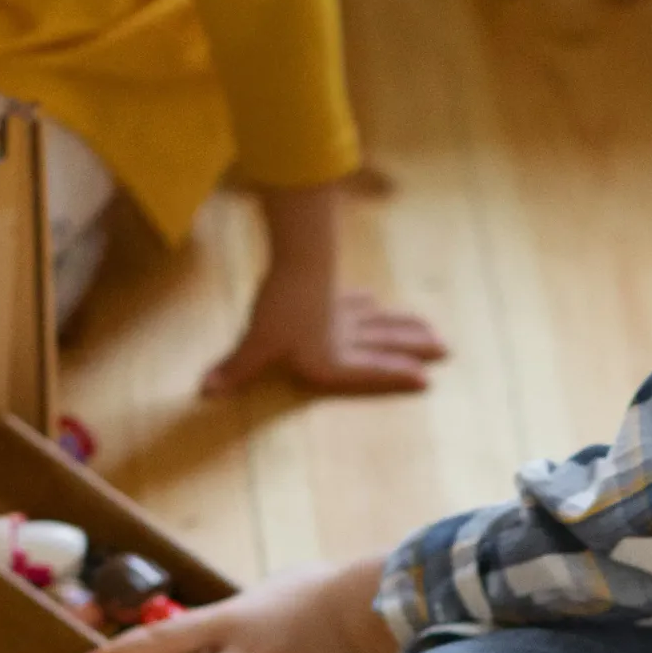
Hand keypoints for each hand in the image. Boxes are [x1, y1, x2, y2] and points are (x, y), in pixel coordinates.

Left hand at [202, 274, 446, 397]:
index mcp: (331, 360)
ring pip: (380, 322)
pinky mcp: (331, 292)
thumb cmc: (281, 311)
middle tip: (446, 348)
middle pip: (385, 344)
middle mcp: (343, 339)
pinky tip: (374, 300)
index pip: (368, 372)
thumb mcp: (256, 345)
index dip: (394, 376)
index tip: (426, 378)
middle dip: (414, 348)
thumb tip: (205, 390)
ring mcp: (341, 314)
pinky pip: (356, 301)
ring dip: (404, 326)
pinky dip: (368, 304)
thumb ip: (235, 369)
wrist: (296, 262)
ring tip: (430, 328)